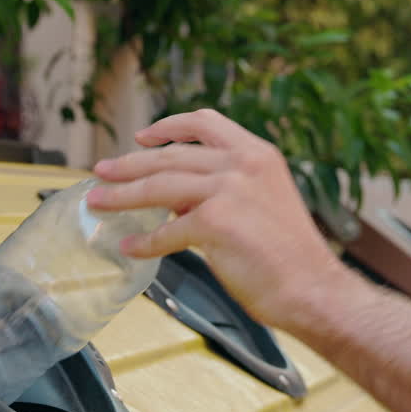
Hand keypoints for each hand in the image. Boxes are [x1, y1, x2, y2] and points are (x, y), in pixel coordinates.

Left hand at [87, 109, 357, 332]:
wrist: (313, 288)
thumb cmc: (288, 256)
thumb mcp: (261, 201)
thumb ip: (221, 191)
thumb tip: (175, 199)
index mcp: (257, 154)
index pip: (205, 123)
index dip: (168, 127)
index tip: (142, 135)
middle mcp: (243, 164)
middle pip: (171, 155)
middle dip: (129, 164)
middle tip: (101, 170)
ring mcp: (229, 190)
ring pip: (159, 187)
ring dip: (122, 195)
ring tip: (98, 201)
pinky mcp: (216, 222)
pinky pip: (167, 231)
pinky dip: (145, 242)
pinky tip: (130, 248)